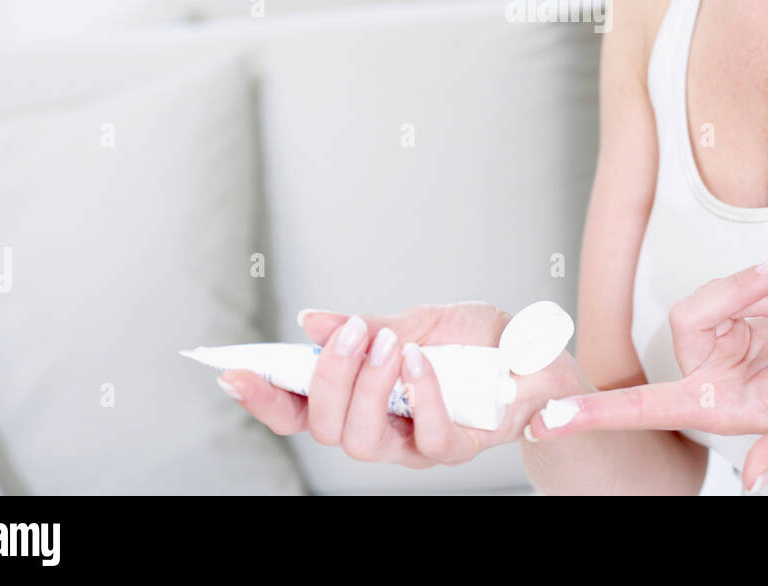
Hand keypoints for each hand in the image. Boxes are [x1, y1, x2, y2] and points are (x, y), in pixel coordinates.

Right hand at [218, 302, 583, 468]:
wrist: (535, 354)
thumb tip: (310, 320)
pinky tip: (419, 359)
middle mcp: (381, 428)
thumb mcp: (418, 319)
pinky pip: (429, 434)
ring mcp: (415, 444)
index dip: (264, 397)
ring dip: (367, 389)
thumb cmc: (475, 340)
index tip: (233, 371)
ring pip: (363, 443)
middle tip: (350, 333)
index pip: (299, 410)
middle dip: (328, 378)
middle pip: (324, 428)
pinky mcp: (456, 449)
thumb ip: (367, 325)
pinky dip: (420, 393)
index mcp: (361, 397)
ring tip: (386, 344)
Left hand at [524, 259, 767, 491]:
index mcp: (716, 405)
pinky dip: (761, 285)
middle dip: (738, 294)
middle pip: (689, 318)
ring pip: (706, 297)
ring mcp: (714, 345)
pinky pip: (726, 287)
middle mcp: (706, 374)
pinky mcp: (727, 319)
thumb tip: (754, 482)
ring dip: (754, 288)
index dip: (594, 416)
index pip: (641, 409)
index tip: (547, 421)